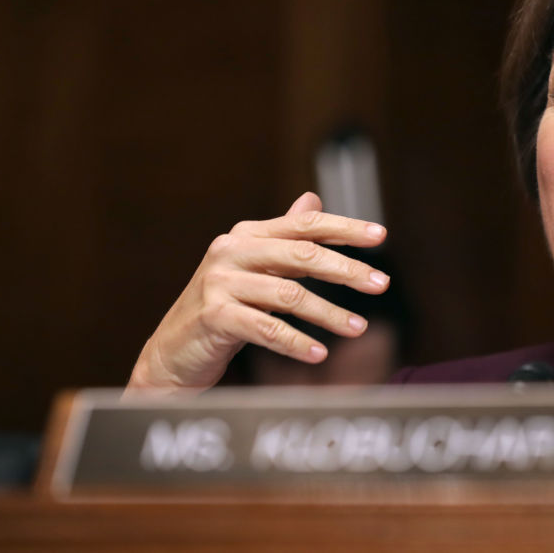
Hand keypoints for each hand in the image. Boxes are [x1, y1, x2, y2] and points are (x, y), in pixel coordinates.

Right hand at [124, 192, 388, 395]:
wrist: (172, 352)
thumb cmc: (221, 308)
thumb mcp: (254, 269)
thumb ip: (285, 238)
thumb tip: (313, 199)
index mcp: (247, 235)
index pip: (305, 225)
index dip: (345, 228)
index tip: (381, 235)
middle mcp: (231, 251)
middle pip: (302, 255)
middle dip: (346, 269)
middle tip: (381, 283)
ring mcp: (219, 283)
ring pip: (289, 295)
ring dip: (329, 313)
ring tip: (359, 328)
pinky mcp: (213, 316)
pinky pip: (265, 328)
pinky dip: (296, 342)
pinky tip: (319, 354)